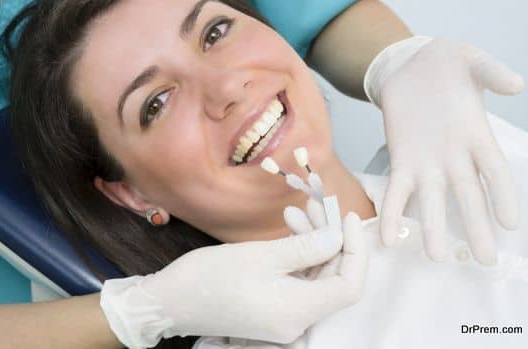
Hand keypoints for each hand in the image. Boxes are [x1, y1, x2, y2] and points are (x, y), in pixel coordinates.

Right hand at [100, 221, 365, 347]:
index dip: (356, 250)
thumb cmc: (211, 277)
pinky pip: (296, 282)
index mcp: (298, 311)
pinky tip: (287, 229)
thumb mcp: (262, 256)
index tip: (349, 217)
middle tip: (319, 206)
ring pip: (314, 278)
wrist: (171, 301)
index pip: (349, 285)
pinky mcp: (272, 309)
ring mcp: (284, 317)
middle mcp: (296, 321)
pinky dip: (297, 256)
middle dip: (331, 240)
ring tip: (296, 212)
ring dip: (312, 244)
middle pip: (332, 280)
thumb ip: (306, 247)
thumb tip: (338, 237)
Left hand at [365, 36, 523, 264]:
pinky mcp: (401, 159)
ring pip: (433, 200)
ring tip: (435, 257)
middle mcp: (455, 156)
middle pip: (468, 196)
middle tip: (485, 260)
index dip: (504, 195)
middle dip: (477, 227)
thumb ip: (491, 71)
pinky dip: (393, 213)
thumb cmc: (444, 64)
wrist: (408, 66)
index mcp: (477, 135)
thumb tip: (515, 83)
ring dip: (434, 228)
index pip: (495, 171)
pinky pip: (397, 191)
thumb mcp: (470, 59)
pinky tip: (388, 237)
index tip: (511, 222)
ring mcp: (427, 162)